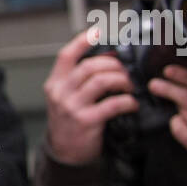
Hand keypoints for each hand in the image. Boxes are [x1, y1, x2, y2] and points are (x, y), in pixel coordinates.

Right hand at [43, 28, 138, 164]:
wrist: (64, 153)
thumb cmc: (69, 123)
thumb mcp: (64, 98)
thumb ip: (78, 81)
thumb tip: (108, 60)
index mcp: (55, 84)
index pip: (66, 56)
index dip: (82, 41)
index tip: (98, 32)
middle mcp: (60, 93)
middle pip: (90, 66)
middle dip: (114, 65)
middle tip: (125, 71)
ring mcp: (72, 107)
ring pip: (101, 80)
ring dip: (121, 80)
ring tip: (129, 85)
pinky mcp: (86, 121)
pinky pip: (113, 104)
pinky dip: (127, 101)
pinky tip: (132, 104)